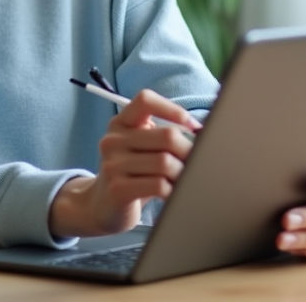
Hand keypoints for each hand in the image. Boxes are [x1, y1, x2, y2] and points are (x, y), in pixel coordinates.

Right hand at [49, 89, 200, 237]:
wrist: (103, 205)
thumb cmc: (132, 174)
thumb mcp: (140, 148)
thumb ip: (162, 136)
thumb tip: (201, 132)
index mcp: (120, 123)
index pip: (145, 101)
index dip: (172, 109)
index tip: (193, 126)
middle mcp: (113, 140)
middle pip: (166, 136)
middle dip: (190, 151)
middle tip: (198, 162)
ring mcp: (113, 165)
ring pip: (165, 162)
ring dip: (183, 173)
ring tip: (186, 180)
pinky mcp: (118, 189)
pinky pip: (158, 185)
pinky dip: (173, 190)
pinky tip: (173, 193)